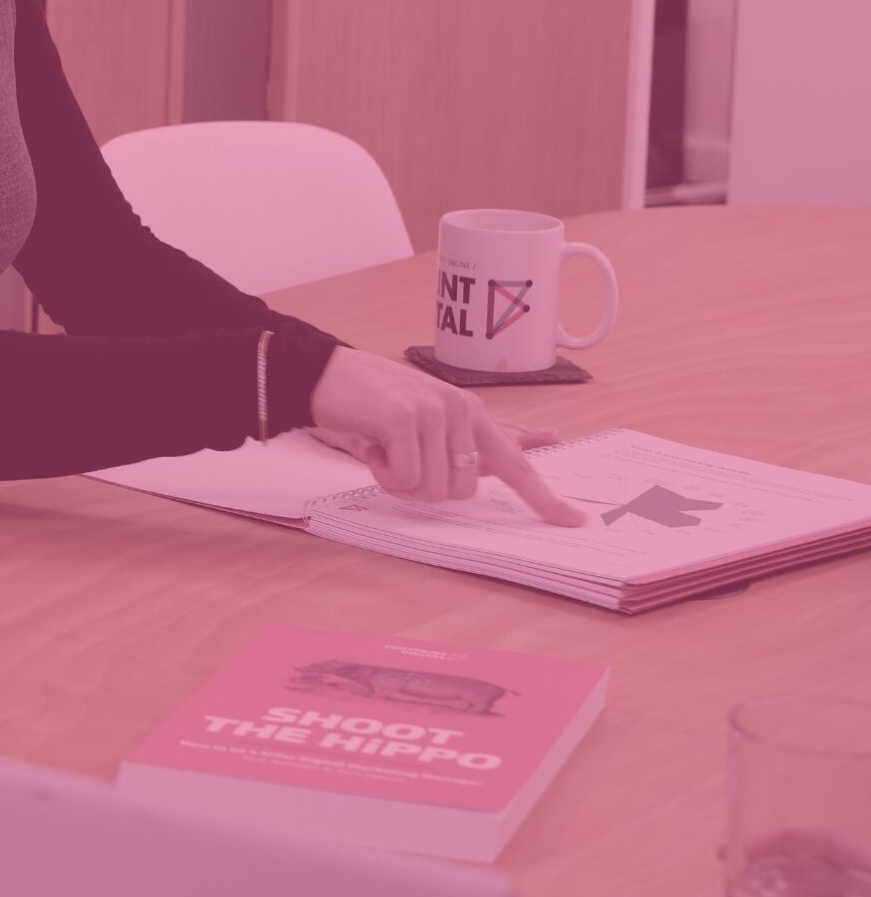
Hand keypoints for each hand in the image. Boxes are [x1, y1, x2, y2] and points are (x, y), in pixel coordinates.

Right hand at [307, 347, 586, 524]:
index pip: (515, 463)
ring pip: (433, 489)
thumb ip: (452, 447)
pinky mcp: (406, 420)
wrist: (323, 374)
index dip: (543, 497)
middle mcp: (461, 411)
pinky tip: (369, 443)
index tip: (574, 522)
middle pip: (461, 492)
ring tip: (381, 448)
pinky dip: (381, 472)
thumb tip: (475, 477)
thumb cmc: (369, 405)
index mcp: (471, 414)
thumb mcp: (420, 422)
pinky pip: (405, 477)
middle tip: (395, 461)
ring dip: (399, 480)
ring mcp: (435, 413)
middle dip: (422, 488)